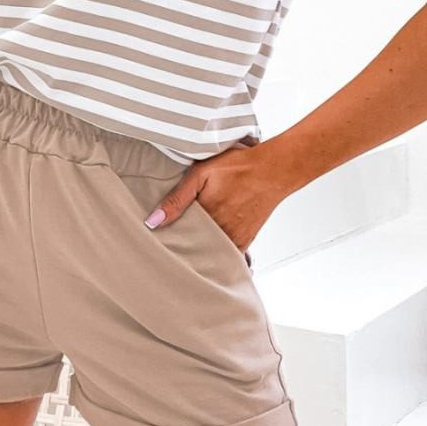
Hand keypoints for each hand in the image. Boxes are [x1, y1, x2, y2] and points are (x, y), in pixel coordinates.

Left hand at [142, 142, 293, 253]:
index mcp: (204, 217)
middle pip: (192, 249)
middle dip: (180, 249)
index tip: (155, 242)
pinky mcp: (244, 242)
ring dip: (198, 253)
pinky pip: (227, 257)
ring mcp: (233, 240)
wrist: (273, 171)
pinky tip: (208, 252)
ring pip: (208, 255)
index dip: (165, 239)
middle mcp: (219, 233)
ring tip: (186, 251)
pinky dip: (217, 256)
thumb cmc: (239, 168)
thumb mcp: (201, 174)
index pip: (176, 237)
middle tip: (168, 249)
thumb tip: (153, 221)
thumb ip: (177, 198)